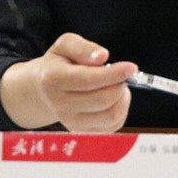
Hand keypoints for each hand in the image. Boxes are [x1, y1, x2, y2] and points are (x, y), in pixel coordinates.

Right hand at [0, 33, 137, 131]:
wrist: (46, 89)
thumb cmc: (60, 63)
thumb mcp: (66, 45)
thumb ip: (83, 48)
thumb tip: (102, 56)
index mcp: (53, 79)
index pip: (89, 80)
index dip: (114, 74)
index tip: (131, 67)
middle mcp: (60, 105)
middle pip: (103, 99)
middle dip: (119, 84)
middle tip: (121, 74)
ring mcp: (71, 122)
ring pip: (111, 115)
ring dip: (122, 98)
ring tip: (116, 85)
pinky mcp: (83, 132)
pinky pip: (113, 125)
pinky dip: (121, 110)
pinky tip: (113, 98)